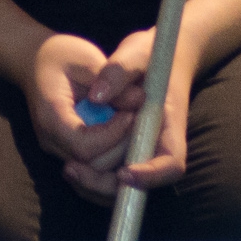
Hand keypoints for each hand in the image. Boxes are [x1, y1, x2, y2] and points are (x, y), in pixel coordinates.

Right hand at [23, 33, 132, 179]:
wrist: (37, 62)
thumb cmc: (61, 56)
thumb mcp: (86, 60)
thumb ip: (111, 81)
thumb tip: (139, 99)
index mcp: (50, 116)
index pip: (83, 146)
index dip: (112, 136)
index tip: (130, 114)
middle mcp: (51, 141)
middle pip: (90, 166)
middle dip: (121, 148)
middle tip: (138, 122)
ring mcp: (58, 150)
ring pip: (93, 175)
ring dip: (120, 157)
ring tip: (133, 129)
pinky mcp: (68, 153)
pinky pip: (92, 170)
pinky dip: (112, 162)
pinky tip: (126, 140)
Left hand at [59, 27, 194, 203]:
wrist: (157, 58)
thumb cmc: (150, 53)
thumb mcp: (136, 52)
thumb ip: (119, 71)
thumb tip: (97, 96)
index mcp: (170, 124)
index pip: (171, 163)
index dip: (150, 174)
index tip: (124, 171)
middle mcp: (158, 146)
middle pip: (142, 186)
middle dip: (108, 183)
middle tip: (73, 169)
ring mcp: (142, 153)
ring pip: (123, 188)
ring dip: (96, 185)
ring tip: (69, 170)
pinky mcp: (126, 154)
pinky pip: (112, 179)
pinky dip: (93, 179)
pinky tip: (71, 164)